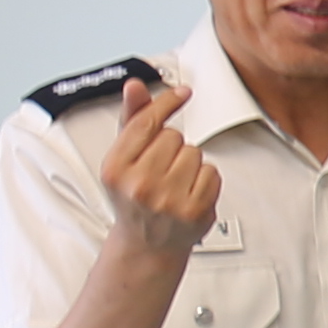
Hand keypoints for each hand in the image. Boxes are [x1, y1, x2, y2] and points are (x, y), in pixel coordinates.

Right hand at [95, 78, 220, 261]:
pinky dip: (205, 179)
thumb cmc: (135, 194)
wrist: (147, 242)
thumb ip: (132, 118)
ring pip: (195, 153)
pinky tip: (189, 192)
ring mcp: (167, 200)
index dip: (166, 103)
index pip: (146, 123)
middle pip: (174, 137)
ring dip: (189, 163)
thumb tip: (134, 85)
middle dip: (172, 147)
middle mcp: (138, 185)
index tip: (182, 93)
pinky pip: (212, 172)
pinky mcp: (193, 211)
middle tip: (161, 169)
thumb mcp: (124, 157)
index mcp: (115, 168)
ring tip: (174, 182)